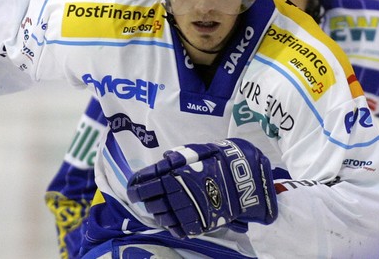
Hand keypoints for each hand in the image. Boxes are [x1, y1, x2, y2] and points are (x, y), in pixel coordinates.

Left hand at [127, 138, 277, 237]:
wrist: (246, 180)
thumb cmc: (220, 161)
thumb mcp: (198, 151)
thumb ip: (177, 157)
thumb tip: (162, 161)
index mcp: (173, 173)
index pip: (144, 183)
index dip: (135, 187)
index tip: (132, 189)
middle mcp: (176, 192)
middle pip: (150, 201)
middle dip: (146, 199)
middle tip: (148, 197)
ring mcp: (187, 210)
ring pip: (161, 216)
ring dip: (157, 212)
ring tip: (161, 207)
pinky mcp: (197, 223)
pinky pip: (176, 228)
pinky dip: (171, 224)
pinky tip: (172, 219)